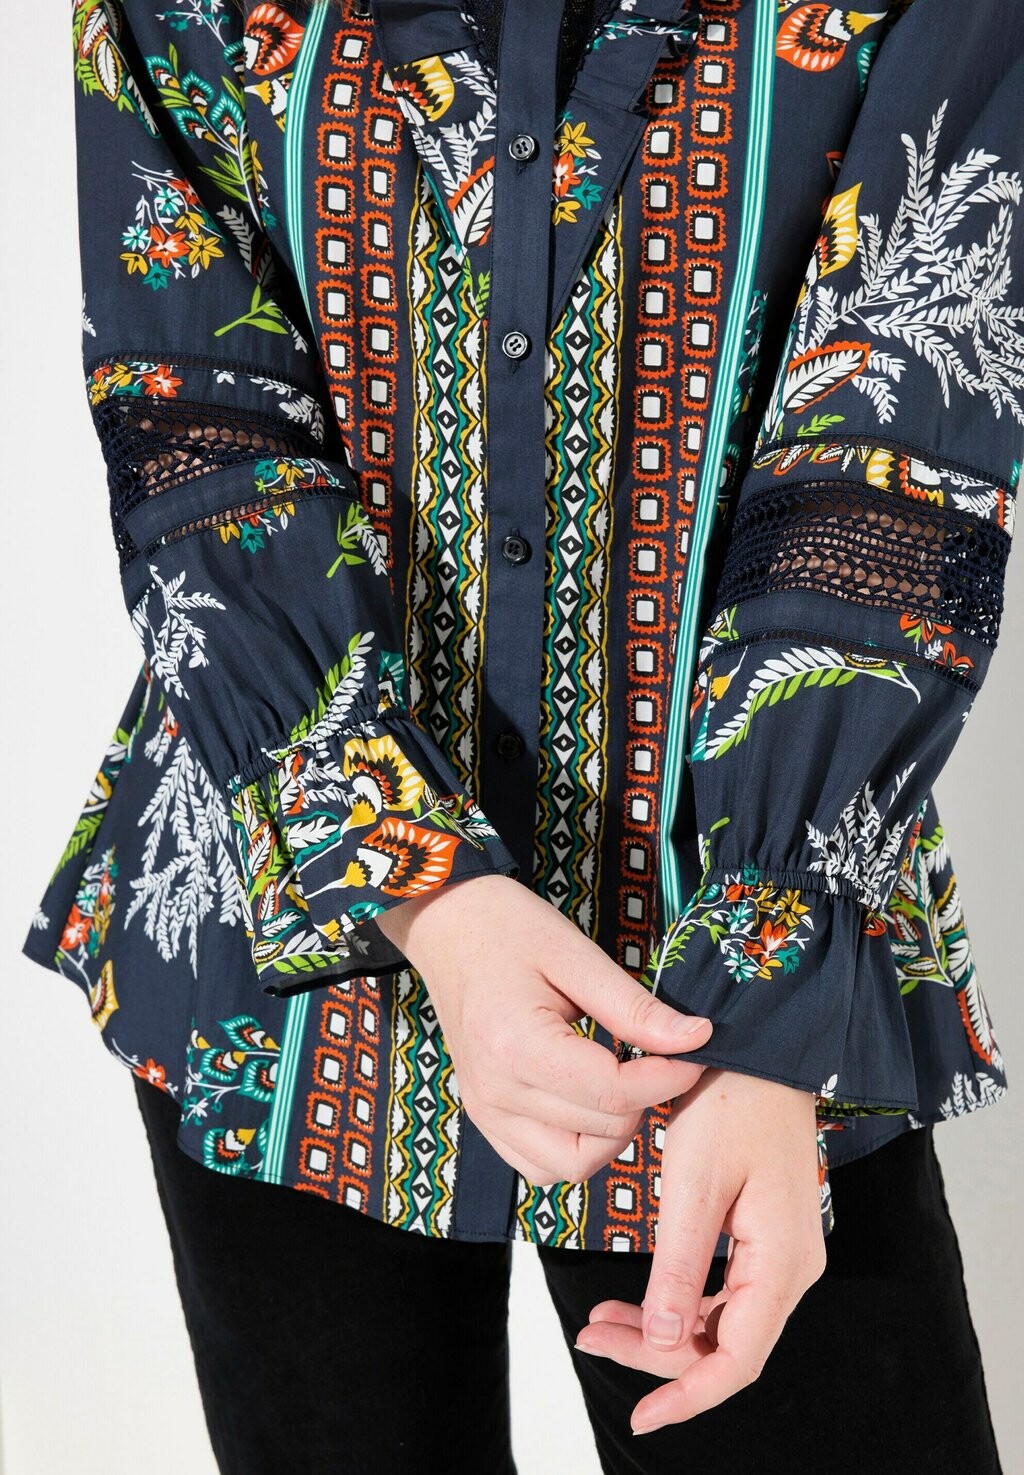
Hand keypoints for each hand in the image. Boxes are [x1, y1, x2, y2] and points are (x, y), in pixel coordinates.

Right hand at [374, 873, 713, 1185]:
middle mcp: (495, 1091)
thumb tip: (696, 1039)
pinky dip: (576, 1146)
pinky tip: (588, 1101)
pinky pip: (542, 1166)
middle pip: (601, 1131)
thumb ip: (634, 1007)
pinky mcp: (484, 1117)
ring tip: (621, 1080)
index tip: (694, 1052)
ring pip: (573, 1165)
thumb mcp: (577, 955)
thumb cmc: (509, 929)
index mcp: (516, 1045)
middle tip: (657, 1056)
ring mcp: (485, 1111)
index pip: (613, 1093)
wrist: (450, 926)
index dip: (668, 1077)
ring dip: (612, 1132)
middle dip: (645, 1099)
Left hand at [574, 1067, 824, 1433]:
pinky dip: (677, 1301)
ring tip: (599, 1323)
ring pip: (720, 1322)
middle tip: (591, 1339)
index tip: (642, 1418)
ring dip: (662, 1330)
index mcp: (782, 1262)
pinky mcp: (763, 1238)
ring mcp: (779, 1255)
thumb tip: (666, 1342)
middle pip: (725, 1347)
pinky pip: (722, 1292)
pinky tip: (636, 1300)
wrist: (760, 1051)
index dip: (688, 1395)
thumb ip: (681, 1267)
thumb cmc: (732, 1103)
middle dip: (658, 1357)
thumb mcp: (695, 1184)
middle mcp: (790, 1269)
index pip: (738, 1360)